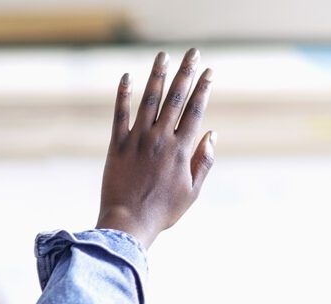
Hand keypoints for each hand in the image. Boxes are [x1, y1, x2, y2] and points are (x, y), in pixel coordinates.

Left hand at [96, 49, 215, 247]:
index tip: (209, 71)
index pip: (195, 111)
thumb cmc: (163, 210)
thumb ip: (204, 161)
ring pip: (149, 101)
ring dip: (157, 76)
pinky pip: (120, 115)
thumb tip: (212, 133)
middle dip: (185, 73)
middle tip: (192, 53)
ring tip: (163, 56)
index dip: (203, 88)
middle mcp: (160, 139)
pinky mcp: (117, 145)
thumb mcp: (192, 191)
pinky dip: (123, 95)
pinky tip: (126, 77)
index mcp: (181, 150)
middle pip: (175, 99)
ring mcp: (138, 140)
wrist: (129, 223)